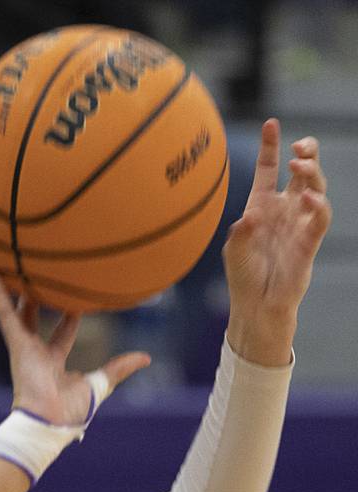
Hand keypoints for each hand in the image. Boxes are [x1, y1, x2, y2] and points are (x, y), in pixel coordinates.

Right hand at [0, 269, 149, 425]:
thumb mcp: (101, 385)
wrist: (48, 421)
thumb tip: (146, 358)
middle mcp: (36, 353)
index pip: (63, 334)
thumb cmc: (70, 411)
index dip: (69, 317)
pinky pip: (6, 315)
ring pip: (19, 312)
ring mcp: (24, 348)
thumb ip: (119, 368)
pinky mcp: (17, 345)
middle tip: (40, 278)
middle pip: (36, 320)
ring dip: (15, 290)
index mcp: (54, 363)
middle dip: (37, 300)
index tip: (75, 301)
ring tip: (13, 264)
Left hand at [224, 119, 330, 364]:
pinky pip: (319, 219)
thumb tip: (250, 219)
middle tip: (299, 147)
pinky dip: (317, 206)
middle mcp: (283, 210)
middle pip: (301, 172)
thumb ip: (239, 233)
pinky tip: (308, 198)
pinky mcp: (308, 242)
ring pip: (315, 188)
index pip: (269, 169)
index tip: (271, 124)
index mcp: (262, 205)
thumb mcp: (233, 250)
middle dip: (305, 154)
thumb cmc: (242, 277)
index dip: (271, 147)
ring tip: (299, 165)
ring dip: (311, 174)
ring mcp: (298, 224)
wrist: (256, 307)